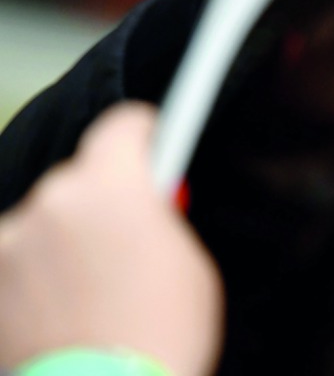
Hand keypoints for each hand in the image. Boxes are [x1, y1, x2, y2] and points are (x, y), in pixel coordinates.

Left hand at [0, 103, 222, 375]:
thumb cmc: (160, 336)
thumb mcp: (188, 262)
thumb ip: (160, 215)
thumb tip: (148, 203)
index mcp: (110, 185)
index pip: (122, 125)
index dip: (143, 134)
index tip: (152, 143)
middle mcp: (51, 201)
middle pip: (81, 178)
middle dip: (105, 200)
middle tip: (130, 242)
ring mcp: (10, 243)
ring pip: (46, 222)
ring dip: (65, 241)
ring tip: (94, 291)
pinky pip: (20, 260)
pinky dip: (39, 276)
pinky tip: (67, 310)